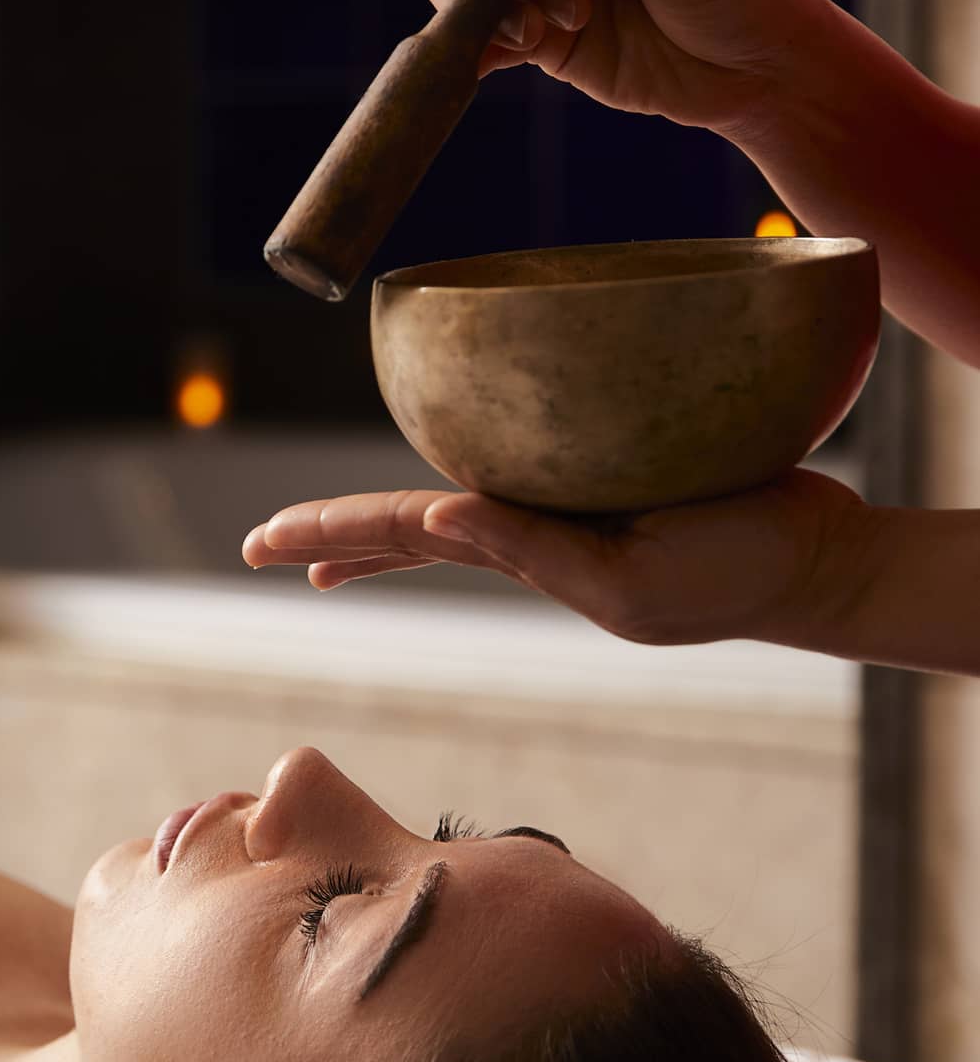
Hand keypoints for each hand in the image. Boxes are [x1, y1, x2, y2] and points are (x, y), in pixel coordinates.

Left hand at [242, 468, 872, 647]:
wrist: (809, 562)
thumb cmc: (732, 574)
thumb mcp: (630, 584)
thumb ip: (538, 552)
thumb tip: (441, 510)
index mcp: (522, 555)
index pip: (400, 533)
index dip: (328, 531)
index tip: (259, 545)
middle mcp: (525, 533)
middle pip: (401, 527)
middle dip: (326, 534)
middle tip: (253, 546)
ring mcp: (558, 510)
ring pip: (441, 512)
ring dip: (375, 527)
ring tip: (316, 545)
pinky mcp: (598, 477)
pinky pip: (506, 478)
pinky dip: (455, 489)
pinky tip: (436, 495)